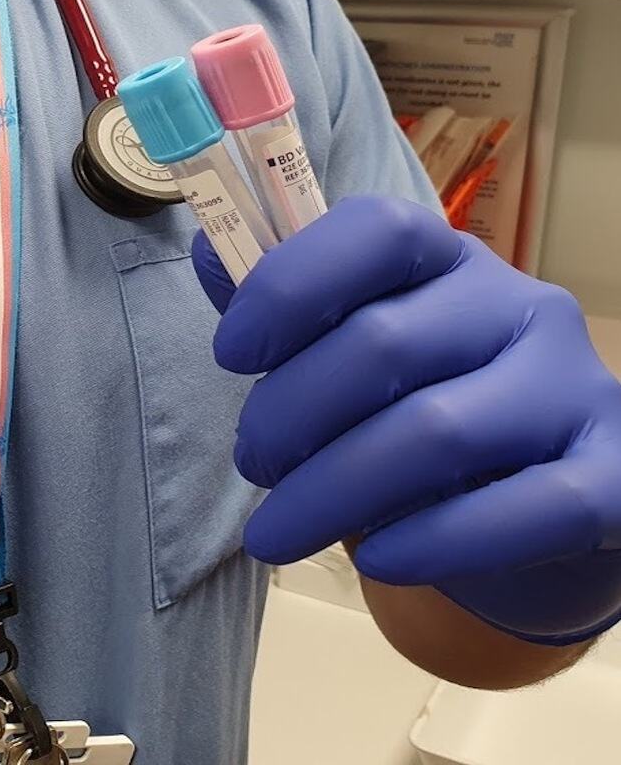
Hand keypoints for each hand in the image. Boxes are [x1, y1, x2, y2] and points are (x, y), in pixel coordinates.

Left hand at [193, 195, 620, 645]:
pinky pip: (525, 512)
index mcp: (448, 259)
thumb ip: (287, 302)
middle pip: (384, 343)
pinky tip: (377, 561)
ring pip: (435, 433)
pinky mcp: (612, 481)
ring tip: (272, 530)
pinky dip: (434, 540)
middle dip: (289, 413)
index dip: (290, 285)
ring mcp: (575, 390)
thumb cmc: (421, 407)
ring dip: (331, 491)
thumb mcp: (352, 346)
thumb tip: (211, 249)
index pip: (378, 232)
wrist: (540, 502)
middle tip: (252, 462)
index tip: (230, 353)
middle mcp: (521, 307)